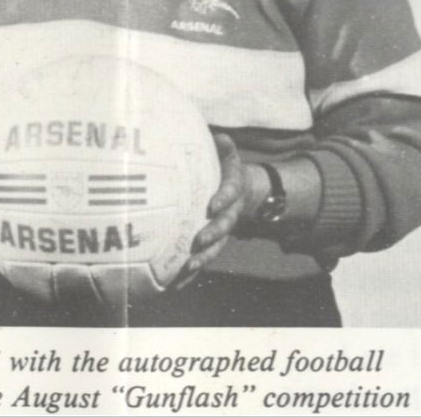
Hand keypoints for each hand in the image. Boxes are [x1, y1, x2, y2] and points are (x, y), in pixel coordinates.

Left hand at [174, 131, 254, 287]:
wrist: (244, 191)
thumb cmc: (226, 168)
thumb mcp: (228, 155)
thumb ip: (224, 147)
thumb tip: (220, 137)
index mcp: (233, 188)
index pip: (231, 193)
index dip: (224, 199)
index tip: (213, 205)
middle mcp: (231, 211)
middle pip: (225, 225)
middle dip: (213, 234)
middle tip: (198, 241)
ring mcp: (223, 229)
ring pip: (216, 246)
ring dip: (204, 258)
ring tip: (189, 267)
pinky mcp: (214, 242)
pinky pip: (205, 257)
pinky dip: (193, 272)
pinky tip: (177, 283)